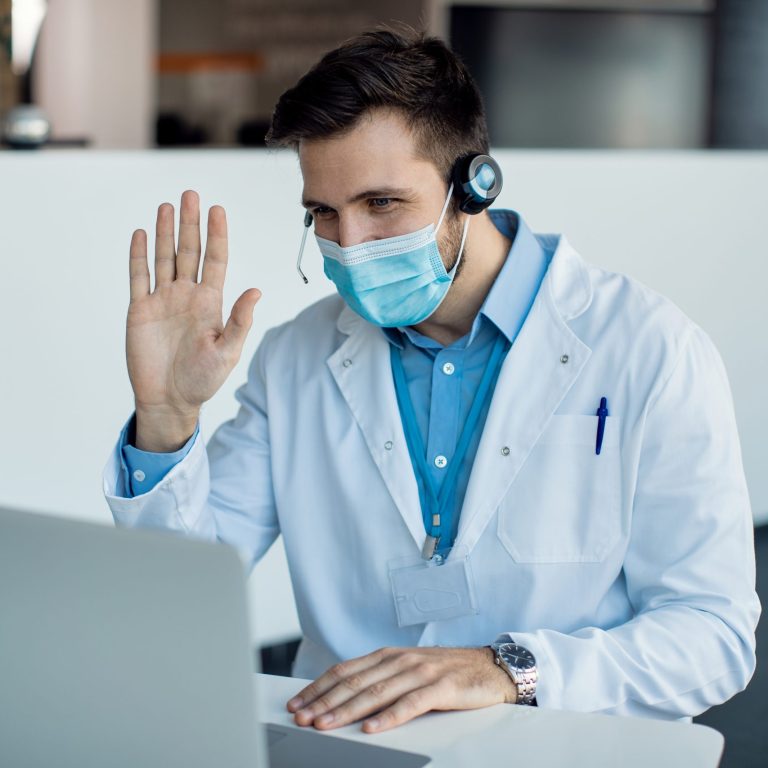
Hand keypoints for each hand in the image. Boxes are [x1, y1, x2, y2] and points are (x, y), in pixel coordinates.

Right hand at [127, 190, 260, 450]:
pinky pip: (139, 277)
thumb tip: (256, 291)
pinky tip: (141, 234)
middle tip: (191, 194)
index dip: (217, 236)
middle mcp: (187, 296)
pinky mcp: (140, 310)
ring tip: (168, 206)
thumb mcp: (227, 351)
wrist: (169, 399)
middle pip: (189, 252)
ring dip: (166, 232)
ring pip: (164, 258)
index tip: (218, 210)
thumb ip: (240, 320)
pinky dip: (139, 256)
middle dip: (191, 224)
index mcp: (210, 303)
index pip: (215, 260)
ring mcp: (163, 300)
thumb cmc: (202, 379)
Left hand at [286, 646, 516, 733]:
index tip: (298, 704)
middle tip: (303, 717)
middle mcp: (400, 660)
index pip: (345, 671)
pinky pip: (410, 703)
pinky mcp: (441, 686)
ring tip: (327, 725)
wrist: (488, 668)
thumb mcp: (407, 671)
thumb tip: (341, 697)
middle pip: (355, 682)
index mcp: (387, 656)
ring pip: (377, 692)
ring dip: (348, 710)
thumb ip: (379, 680)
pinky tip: (372, 728)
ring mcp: (419, 671)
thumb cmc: (445, 673)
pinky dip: (389, 717)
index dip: (319, 687)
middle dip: (325, 701)